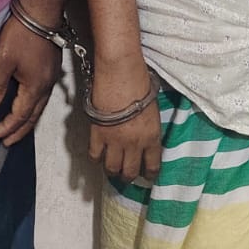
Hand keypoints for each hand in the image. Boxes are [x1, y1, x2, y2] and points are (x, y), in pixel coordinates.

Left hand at [0, 16, 60, 145]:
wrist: (40, 12)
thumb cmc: (21, 35)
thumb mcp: (3, 61)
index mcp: (35, 88)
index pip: (20, 116)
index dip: (7, 127)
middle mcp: (46, 86)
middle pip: (33, 116)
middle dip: (19, 131)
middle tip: (7, 142)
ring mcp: (51, 77)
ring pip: (40, 107)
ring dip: (28, 120)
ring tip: (17, 128)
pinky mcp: (52, 67)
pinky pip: (43, 95)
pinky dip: (34, 106)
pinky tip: (29, 104)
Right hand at [88, 57, 161, 182]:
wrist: (120, 71)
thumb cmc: (140, 81)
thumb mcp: (153, 108)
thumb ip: (149, 126)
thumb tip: (144, 134)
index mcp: (152, 136)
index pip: (152, 165)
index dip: (149, 174)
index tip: (147, 177)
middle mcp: (134, 143)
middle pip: (130, 171)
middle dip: (129, 177)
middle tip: (127, 175)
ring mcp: (115, 140)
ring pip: (112, 168)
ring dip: (112, 171)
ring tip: (112, 169)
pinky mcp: (97, 134)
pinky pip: (95, 155)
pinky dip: (96, 159)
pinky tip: (98, 157)